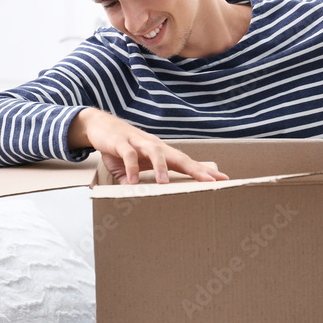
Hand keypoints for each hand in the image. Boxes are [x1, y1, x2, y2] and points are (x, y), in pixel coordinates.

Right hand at [68, 108, 228, 184]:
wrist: (100, 125)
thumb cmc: (121, 147)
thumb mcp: (132, 168)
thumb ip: (137, 182)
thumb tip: (138, 197)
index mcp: (161, 153)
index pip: (186, 163)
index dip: (204, 171)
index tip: (223, 180)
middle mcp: (154, 146)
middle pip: (179, 157)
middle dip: (196, 169)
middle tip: (210, 182)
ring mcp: (139, 142)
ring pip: (156, 153)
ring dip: (161, 168)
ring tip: (164, 184)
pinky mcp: (122, 142)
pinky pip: (129, 155)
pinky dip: (132, 167)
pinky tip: (133, 181)